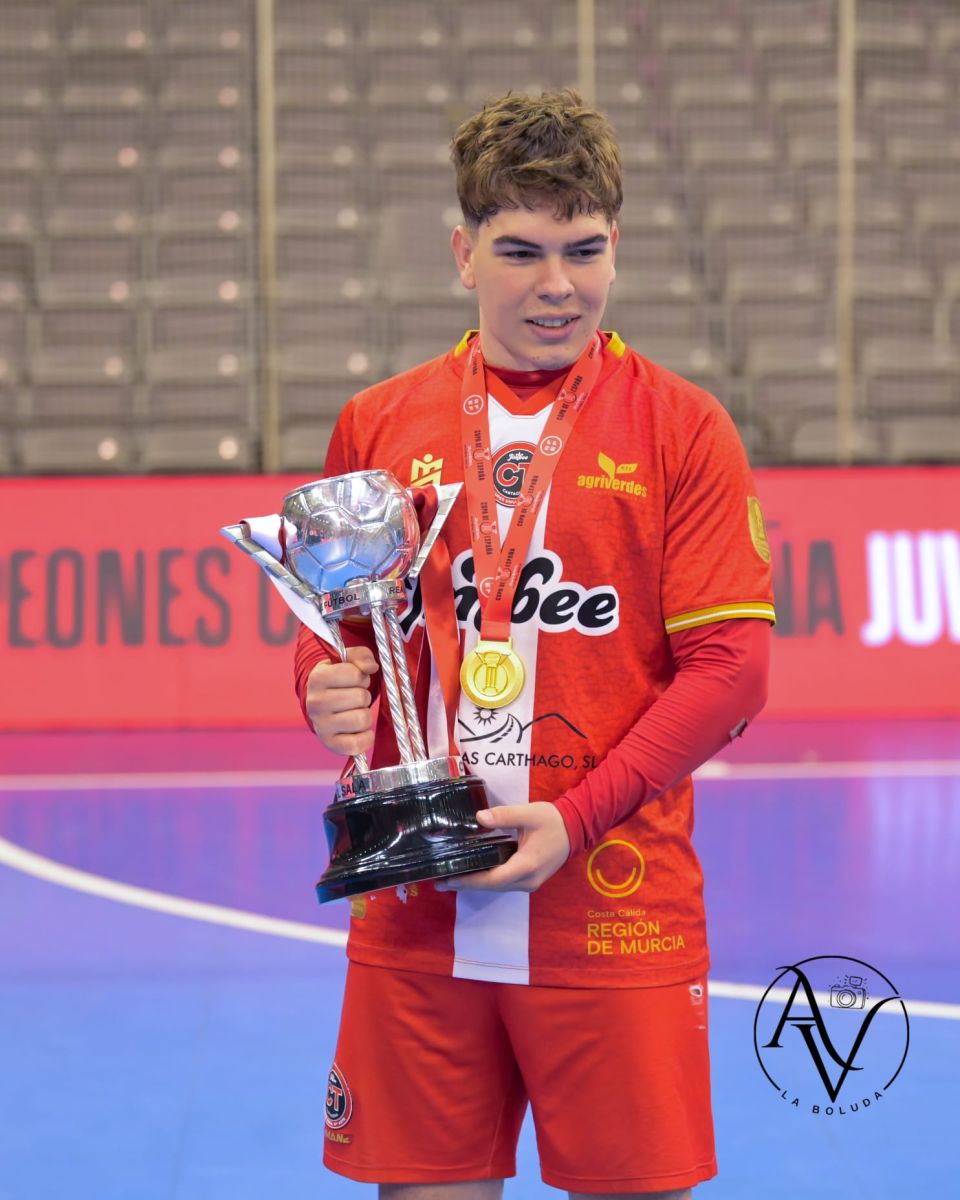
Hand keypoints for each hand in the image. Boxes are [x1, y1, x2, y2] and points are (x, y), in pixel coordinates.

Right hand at [305, 646, 378, 756]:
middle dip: (363, 696)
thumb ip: (361, 656)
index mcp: (317, 678)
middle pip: (360, 697)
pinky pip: (357, 745)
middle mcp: (315, 703)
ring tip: (354, 711)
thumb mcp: (346, 662)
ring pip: (362, 719)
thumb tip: (371, 667)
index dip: (361, 676)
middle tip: (354, 698)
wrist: (322, 706)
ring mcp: (321, 725)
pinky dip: (365, 737)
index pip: (355, 674)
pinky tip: (358, 730)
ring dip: (365, 715)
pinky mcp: (330, 744)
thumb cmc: (338, 681)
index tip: (354, 680)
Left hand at [435, 802, 570, 893]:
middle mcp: (528, 880)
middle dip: (467, 885)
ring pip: (498, 887)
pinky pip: (505, 883)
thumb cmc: (553, 821)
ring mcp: (530, 882)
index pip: (493, 879)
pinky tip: (474, 873)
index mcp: (526, 865)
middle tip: (441, 881)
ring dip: (476, 884)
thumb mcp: (528, 814)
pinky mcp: (530, 879)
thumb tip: (479, 819)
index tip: (448, 880)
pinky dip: (488, 880)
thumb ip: (504, 816)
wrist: (576, 828)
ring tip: (452, 878)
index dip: (469, 881)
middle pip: (492, 887)